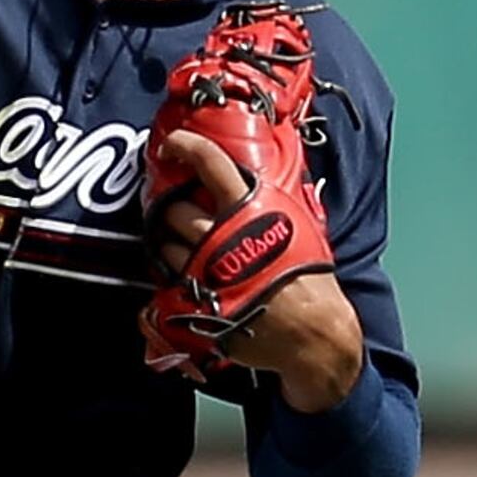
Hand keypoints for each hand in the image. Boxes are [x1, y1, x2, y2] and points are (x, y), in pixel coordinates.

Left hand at [149, 129, 366, 411]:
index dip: (184, 146)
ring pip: (165, 243)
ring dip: (169, 241)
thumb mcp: (298, 225)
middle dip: (173, 206)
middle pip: (174, 207)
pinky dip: (174, 273)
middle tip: (181, 209)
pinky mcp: (196, 299)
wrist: (311, 331)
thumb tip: (254, 178)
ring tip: (185, 244)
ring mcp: (204, 267)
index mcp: (250, 207)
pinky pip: (168, 279)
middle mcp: (221, 233)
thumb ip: (270, 200)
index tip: (171, 145)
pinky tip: (189, 273)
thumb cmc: (309, 276)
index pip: (209, 161)